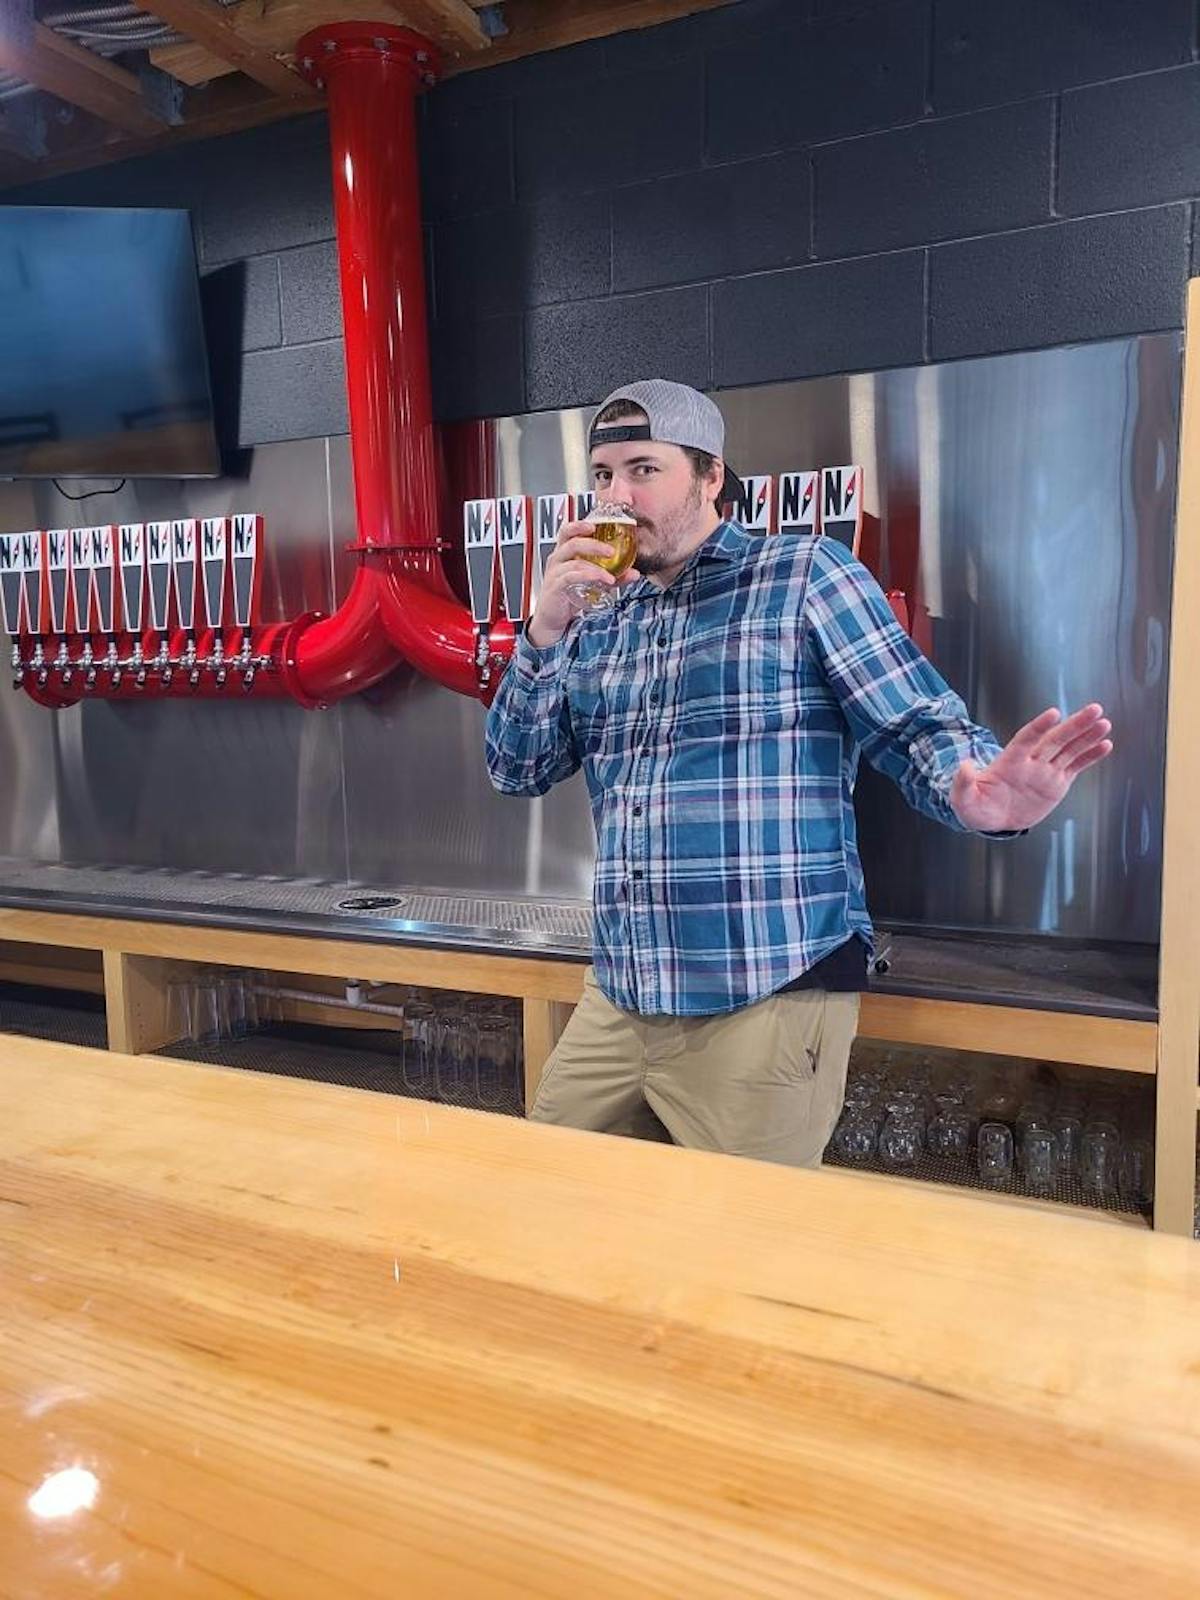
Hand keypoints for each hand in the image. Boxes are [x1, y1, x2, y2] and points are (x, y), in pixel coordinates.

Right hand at [525, 519, 640, 647]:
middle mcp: (558, 558)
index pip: (569, 530)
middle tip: (611, 551)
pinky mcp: (555, 586)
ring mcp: (555, 572)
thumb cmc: (568, 594)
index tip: (597, 524)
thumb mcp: (594, 582)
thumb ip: (613, 576)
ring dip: (595, 567)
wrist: (552, 617)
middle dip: (593, 544)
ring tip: (611, 576)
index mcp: (564, 551)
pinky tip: (601, 581)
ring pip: (574, 561)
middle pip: (571, 541)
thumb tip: (634, 573)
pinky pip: (570, 577)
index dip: (581, 524)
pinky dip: (588, 578)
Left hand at [950, 704, 1112, 832]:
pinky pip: (1076, 766)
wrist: (991, 818)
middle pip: (1055, 739)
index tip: (1054, 714)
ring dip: (1087, 736)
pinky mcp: (1056, 782)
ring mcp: (1045, 771)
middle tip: (1094, 709)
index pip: (1026, 739)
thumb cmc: (975, 806)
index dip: (1039, 727)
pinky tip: (1105, 744)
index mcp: (1009, 761)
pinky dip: (1090, 756)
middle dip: (1074, 725)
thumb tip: (963, 765)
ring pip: (1069, 749)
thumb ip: (964, 783)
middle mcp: (1030, 762)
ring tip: (1104, 723)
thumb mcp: (964, 799)